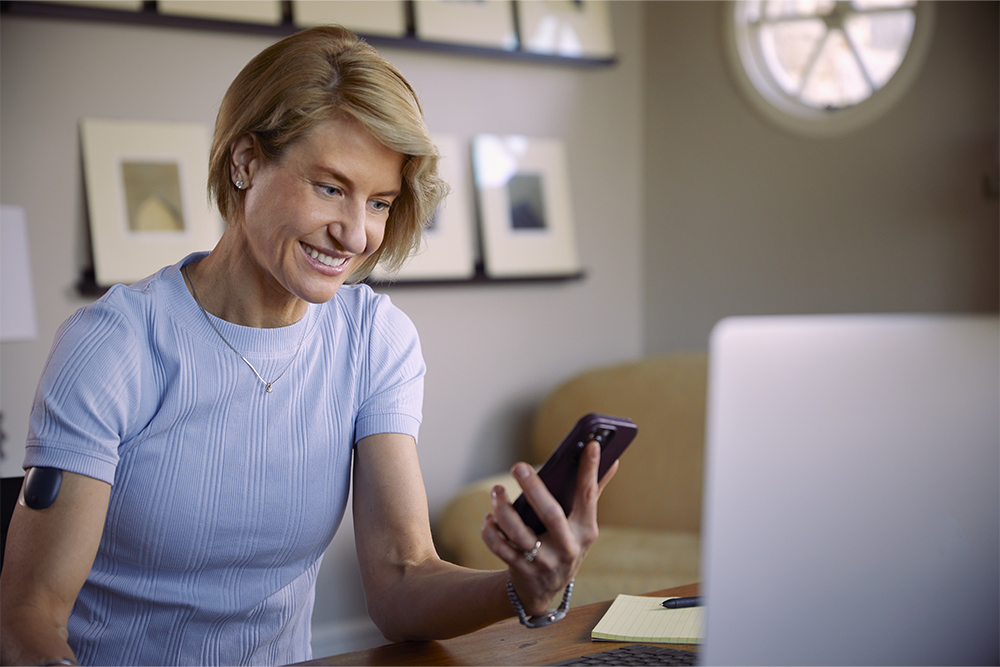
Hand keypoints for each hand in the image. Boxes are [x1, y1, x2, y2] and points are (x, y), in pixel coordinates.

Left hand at [481, 440, 618, 615]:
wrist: (544, 590)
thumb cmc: (564, 544)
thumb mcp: (582, 526)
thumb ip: (594, 492)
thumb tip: (613, 460)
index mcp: (586, 531)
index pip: (589, 496)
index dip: (590, 470)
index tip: (591, 444)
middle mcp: (567, 547)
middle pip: (551, 514)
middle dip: (534, 488)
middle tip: (518, 466)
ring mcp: (544, 561)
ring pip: (519, 533)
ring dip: (504, 509)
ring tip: (497, 491)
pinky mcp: (521, 570)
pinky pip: (500, 548)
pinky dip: (491, 531)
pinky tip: (490, 518)